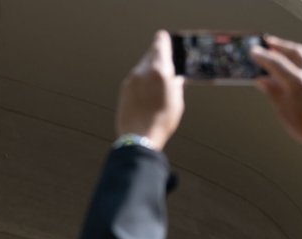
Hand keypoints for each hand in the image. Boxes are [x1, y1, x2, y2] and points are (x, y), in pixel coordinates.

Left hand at [117, 30, 184, 147]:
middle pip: (150, 54)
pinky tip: (148, 93)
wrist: (139, 137)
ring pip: (142, 66)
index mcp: (160, 70)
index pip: (160, 44)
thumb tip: (175, 78)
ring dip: (149, 70)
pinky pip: (135, 78)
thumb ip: (175, 84)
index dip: (163, 40)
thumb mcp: (177, 101)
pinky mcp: (124, 89)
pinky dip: (142, 80)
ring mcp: (131, 80)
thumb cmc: (161, 121)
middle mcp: (143, 71)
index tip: (165, 39)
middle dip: (158, 57)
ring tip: (158, 84)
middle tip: (165, 64)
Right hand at [251, 36, 301, 161]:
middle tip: (266, 42)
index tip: (253, 51)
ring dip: (289, 51)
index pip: (277, 63)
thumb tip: (262, 81)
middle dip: (278, 45)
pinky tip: (291, 68)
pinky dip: (298, 62)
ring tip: (277, 51)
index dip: (263, 56)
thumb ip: (273, 93)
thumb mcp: (284, 112)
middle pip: (293, 51)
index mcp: (298, 83)